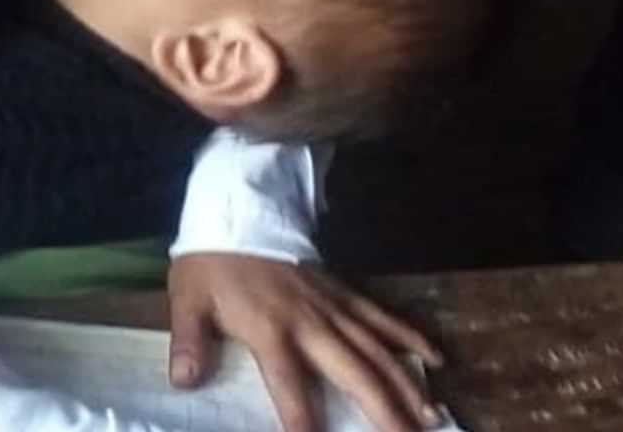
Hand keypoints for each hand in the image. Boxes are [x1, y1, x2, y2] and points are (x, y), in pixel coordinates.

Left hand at [167, 253, 444, 431]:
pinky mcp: (343, 293)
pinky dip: (410, 336)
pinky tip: (437, 358)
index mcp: (270, 329)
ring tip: (432, 416)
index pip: (289, 383)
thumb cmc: (210, 263)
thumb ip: (189, 342)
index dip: (302, 417)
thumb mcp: (187, 300)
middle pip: (353, 371)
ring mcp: (333, 307)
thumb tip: (184, 381)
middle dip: (382, 408)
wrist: (236, 211)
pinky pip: (382, 316)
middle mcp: (310, 323)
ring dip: (406, 383)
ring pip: (377, 349)